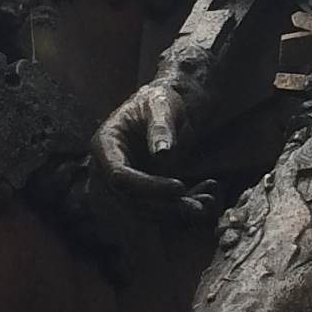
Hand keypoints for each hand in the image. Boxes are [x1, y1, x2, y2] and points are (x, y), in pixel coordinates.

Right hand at [93, 71, 228, 212]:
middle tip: (197, 207)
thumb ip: (160, 128)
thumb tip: (161, 154)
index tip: (178, 187)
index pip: (120, 175)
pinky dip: (180, 207)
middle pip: (132, 198)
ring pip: (147, 208)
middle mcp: (110, 167)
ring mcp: (127, 180)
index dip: (147, 186)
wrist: (170, 106)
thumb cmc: (161, 99)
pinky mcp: (144, 189)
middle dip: (165, 205)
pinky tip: (204, 202)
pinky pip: (160, 205)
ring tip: (205, 207)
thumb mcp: (161, 106)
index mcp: (106, 144)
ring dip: (175, 211)